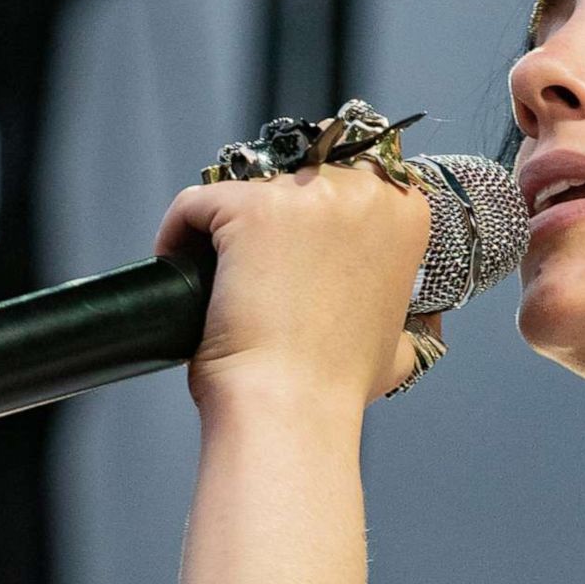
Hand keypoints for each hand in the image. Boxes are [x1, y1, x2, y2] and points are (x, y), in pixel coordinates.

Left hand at [153, 158, 443, 412]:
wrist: (293, 403)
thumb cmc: (337, 383)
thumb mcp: (397, 346)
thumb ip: (403, 322)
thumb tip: (401, 329)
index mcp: (406, 214)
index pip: (347, 183)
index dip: (312, 220)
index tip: (291, 254)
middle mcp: (363, 192)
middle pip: (295, 180)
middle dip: (270, 220)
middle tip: (252, 271)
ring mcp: (306, 195)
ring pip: (245, 189)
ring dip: (224, 228)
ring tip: (215, 276)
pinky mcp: (249, 206)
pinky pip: (197, 202)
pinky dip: (179, 232)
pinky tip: (180, 266)